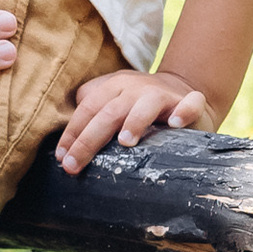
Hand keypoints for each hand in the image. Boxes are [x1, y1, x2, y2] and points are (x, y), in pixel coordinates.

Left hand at [55, 62, 215, 172]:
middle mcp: (135, 87)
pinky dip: (184, 112)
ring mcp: (163, 93)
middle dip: (89, 139)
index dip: (73, 133)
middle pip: (109, 111)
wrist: (182, 90)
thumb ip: (91, 117)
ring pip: (146, 104)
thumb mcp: (113, 105)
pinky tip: (175, 124)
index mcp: (113, 87)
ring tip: (124, 142)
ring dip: (135, 121)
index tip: (62, 158)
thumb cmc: (138, 107)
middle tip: (74, 164)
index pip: (87, 108)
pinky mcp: (190, 102)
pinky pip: (190, 104)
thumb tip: (66, 147)